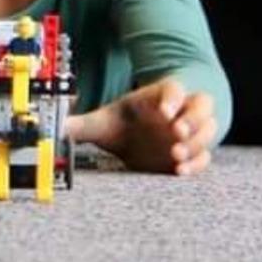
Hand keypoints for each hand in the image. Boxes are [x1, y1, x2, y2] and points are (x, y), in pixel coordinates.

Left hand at [65, 77, 216, 175]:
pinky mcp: (194, 153)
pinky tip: (180, 172)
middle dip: (193, 119)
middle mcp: (182, 110)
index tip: (164, 112)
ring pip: (209, 128)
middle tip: (177, 133)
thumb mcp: (105, 120)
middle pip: (202, 105)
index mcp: (162, 95)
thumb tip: (51, 127)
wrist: (146, 131)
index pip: (175, 89)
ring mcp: (192, 131)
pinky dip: (198, 163)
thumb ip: (81, 124)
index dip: (173, 98)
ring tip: (175, 156)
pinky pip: (206, 155)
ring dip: (197, 142)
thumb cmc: (128, 122)